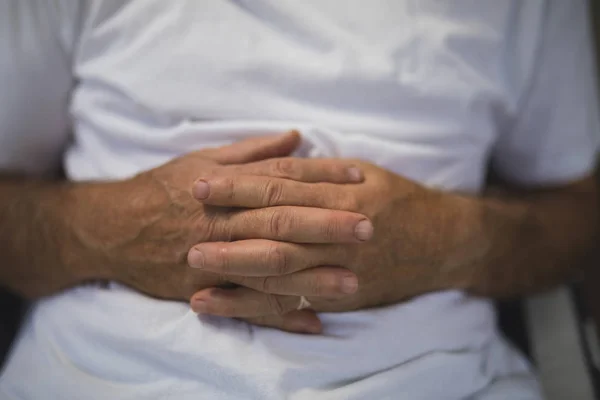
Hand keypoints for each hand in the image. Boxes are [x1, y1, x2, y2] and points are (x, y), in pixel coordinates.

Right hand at [71, 133, 371, 302]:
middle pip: (283, 222)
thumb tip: (297, 137)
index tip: (360, 177)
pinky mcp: (207, 290)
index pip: (283, 177)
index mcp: (228, 187)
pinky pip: (248, 305)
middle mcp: (225, 222)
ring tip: (353, 280)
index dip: (322, 176)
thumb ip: (253, 151)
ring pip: (270, 268)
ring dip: (313, 275)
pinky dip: (280, 315)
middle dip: (327, 225)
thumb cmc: (163, 189)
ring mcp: (217, 259)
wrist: (114, 229)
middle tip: (369, 228)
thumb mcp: (203, 159)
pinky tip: (315, 321)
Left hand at [188, 160, 473, 330]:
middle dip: (229, 226)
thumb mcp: (367, 172)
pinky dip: (252, 305)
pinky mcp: (338, 296)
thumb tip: (281, 153)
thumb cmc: (402, 201)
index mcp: (345, 194)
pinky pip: (289, 303)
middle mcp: (340, 231)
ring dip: (234, 268)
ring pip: (279, 269)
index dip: (240, 184)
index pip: (282, 187)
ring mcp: (339, 267)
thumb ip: (322, 169)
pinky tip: (219, 305)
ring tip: (195, 265)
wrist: (443, 244)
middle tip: (188, 224)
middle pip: (275, 228)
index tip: (202, 183)